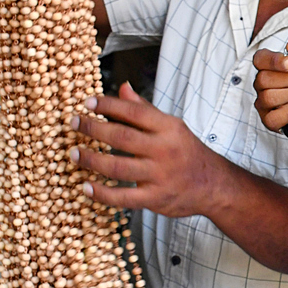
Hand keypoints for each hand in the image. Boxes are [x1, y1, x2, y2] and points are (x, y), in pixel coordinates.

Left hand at [69, 82, 231, 217]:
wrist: (214, 185)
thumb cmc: (187, 152)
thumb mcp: (171, 126)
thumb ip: (145, 110)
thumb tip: (123, 88)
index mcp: (168, 128)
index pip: (134, 112)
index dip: (108, 105)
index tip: (88, 102)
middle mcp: (164, 150)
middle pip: (121, 137)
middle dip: (93, 129)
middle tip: (74, 123)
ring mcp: (159, 176)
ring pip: (117, 168)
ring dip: (91, 160)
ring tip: (74, 154)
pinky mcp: (155, 198)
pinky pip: (122, 197)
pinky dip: (102, 193)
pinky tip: (86, 187)